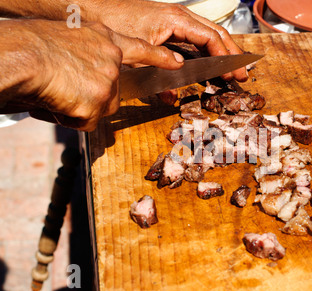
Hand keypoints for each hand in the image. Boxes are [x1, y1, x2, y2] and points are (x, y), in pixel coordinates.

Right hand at [2, 19, 184, 130]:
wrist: (22, 56)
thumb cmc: (32, 44)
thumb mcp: (68, 36)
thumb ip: (87, 52)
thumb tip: (85, 72)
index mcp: (104, 38)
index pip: (141, 49)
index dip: (160, 57)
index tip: (176, 62)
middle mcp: (111, 59)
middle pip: (114, 90)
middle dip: (94, 95)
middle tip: (67, 86)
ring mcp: (108, 82)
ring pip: (101, 106)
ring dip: (82, 107)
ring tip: (59, 92)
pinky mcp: (99, 103)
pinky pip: (87, 121)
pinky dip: (71, 118)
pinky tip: (58, 102)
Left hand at [96, 0, 248, 81]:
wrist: (91, 9)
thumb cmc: (113, 24)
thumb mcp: (137, 52)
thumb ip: (160, 71)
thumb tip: (175, 91)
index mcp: (175, 20)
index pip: (211, 38)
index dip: (225, 57)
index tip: (234, 73)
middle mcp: (178, 17)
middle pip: (215, 34)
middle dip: (230, 54)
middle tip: (241, 73)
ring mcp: (172, 20)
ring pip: (205, 35)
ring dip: (219, 53)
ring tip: (229, 70)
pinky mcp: (165, 26)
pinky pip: (191, 38)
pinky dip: (202, 52)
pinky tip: (203, 66)